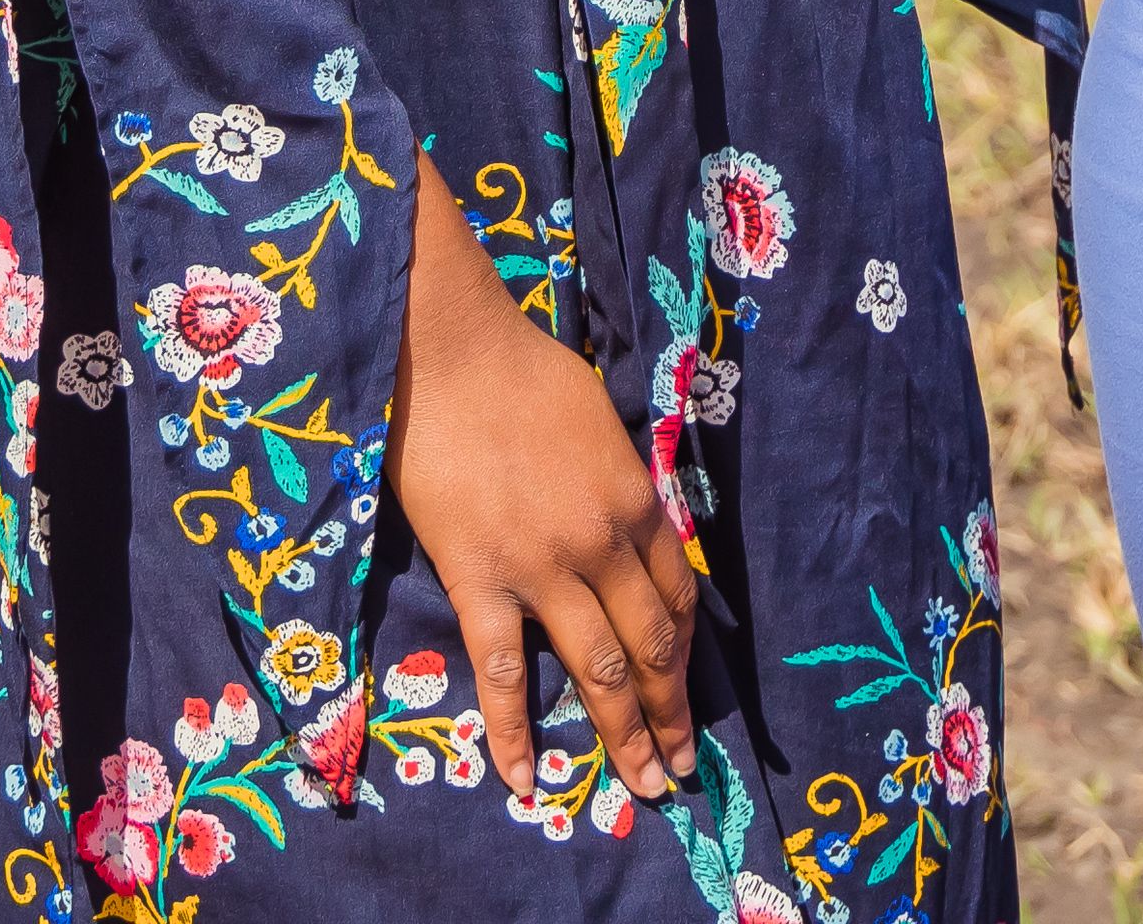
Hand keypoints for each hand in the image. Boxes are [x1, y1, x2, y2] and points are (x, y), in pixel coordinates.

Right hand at [398, 164, 701, 801]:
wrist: (454, 356)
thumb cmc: (527, 376)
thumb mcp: (602, 428)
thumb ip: (622, 489)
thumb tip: (633, 532)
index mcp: (639, 504)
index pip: (678, 600)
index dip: (685, 656)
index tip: (688, 695)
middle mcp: (604, 546)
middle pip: (651, 648)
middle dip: (671, 716)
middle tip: (682, 770)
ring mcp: (543, 569)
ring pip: (598, 672)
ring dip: (625, 736)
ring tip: (644, 786)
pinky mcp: (481, 580)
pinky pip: (504, 671)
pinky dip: (516, 732)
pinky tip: (528, 780)